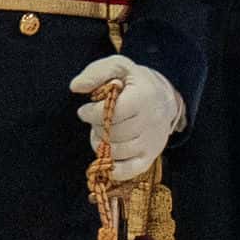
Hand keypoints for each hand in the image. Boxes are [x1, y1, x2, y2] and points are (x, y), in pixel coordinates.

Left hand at [71, 55, 182, 179]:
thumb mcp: (118, 67)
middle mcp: (152, 121)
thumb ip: (96, 72)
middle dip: (97, 127)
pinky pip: (127, 171)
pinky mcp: (150, 156)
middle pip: (113, 133)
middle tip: (98, 120)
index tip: (85, 110)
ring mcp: (152, 142)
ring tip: (104, 132)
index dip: (92, 113)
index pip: (113, 113)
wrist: (164, 98)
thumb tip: (75, 87)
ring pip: (117, 152)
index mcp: (145, 97)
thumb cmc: (135, 82)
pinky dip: (112, 168)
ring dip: (102, 144)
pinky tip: (107, 156)